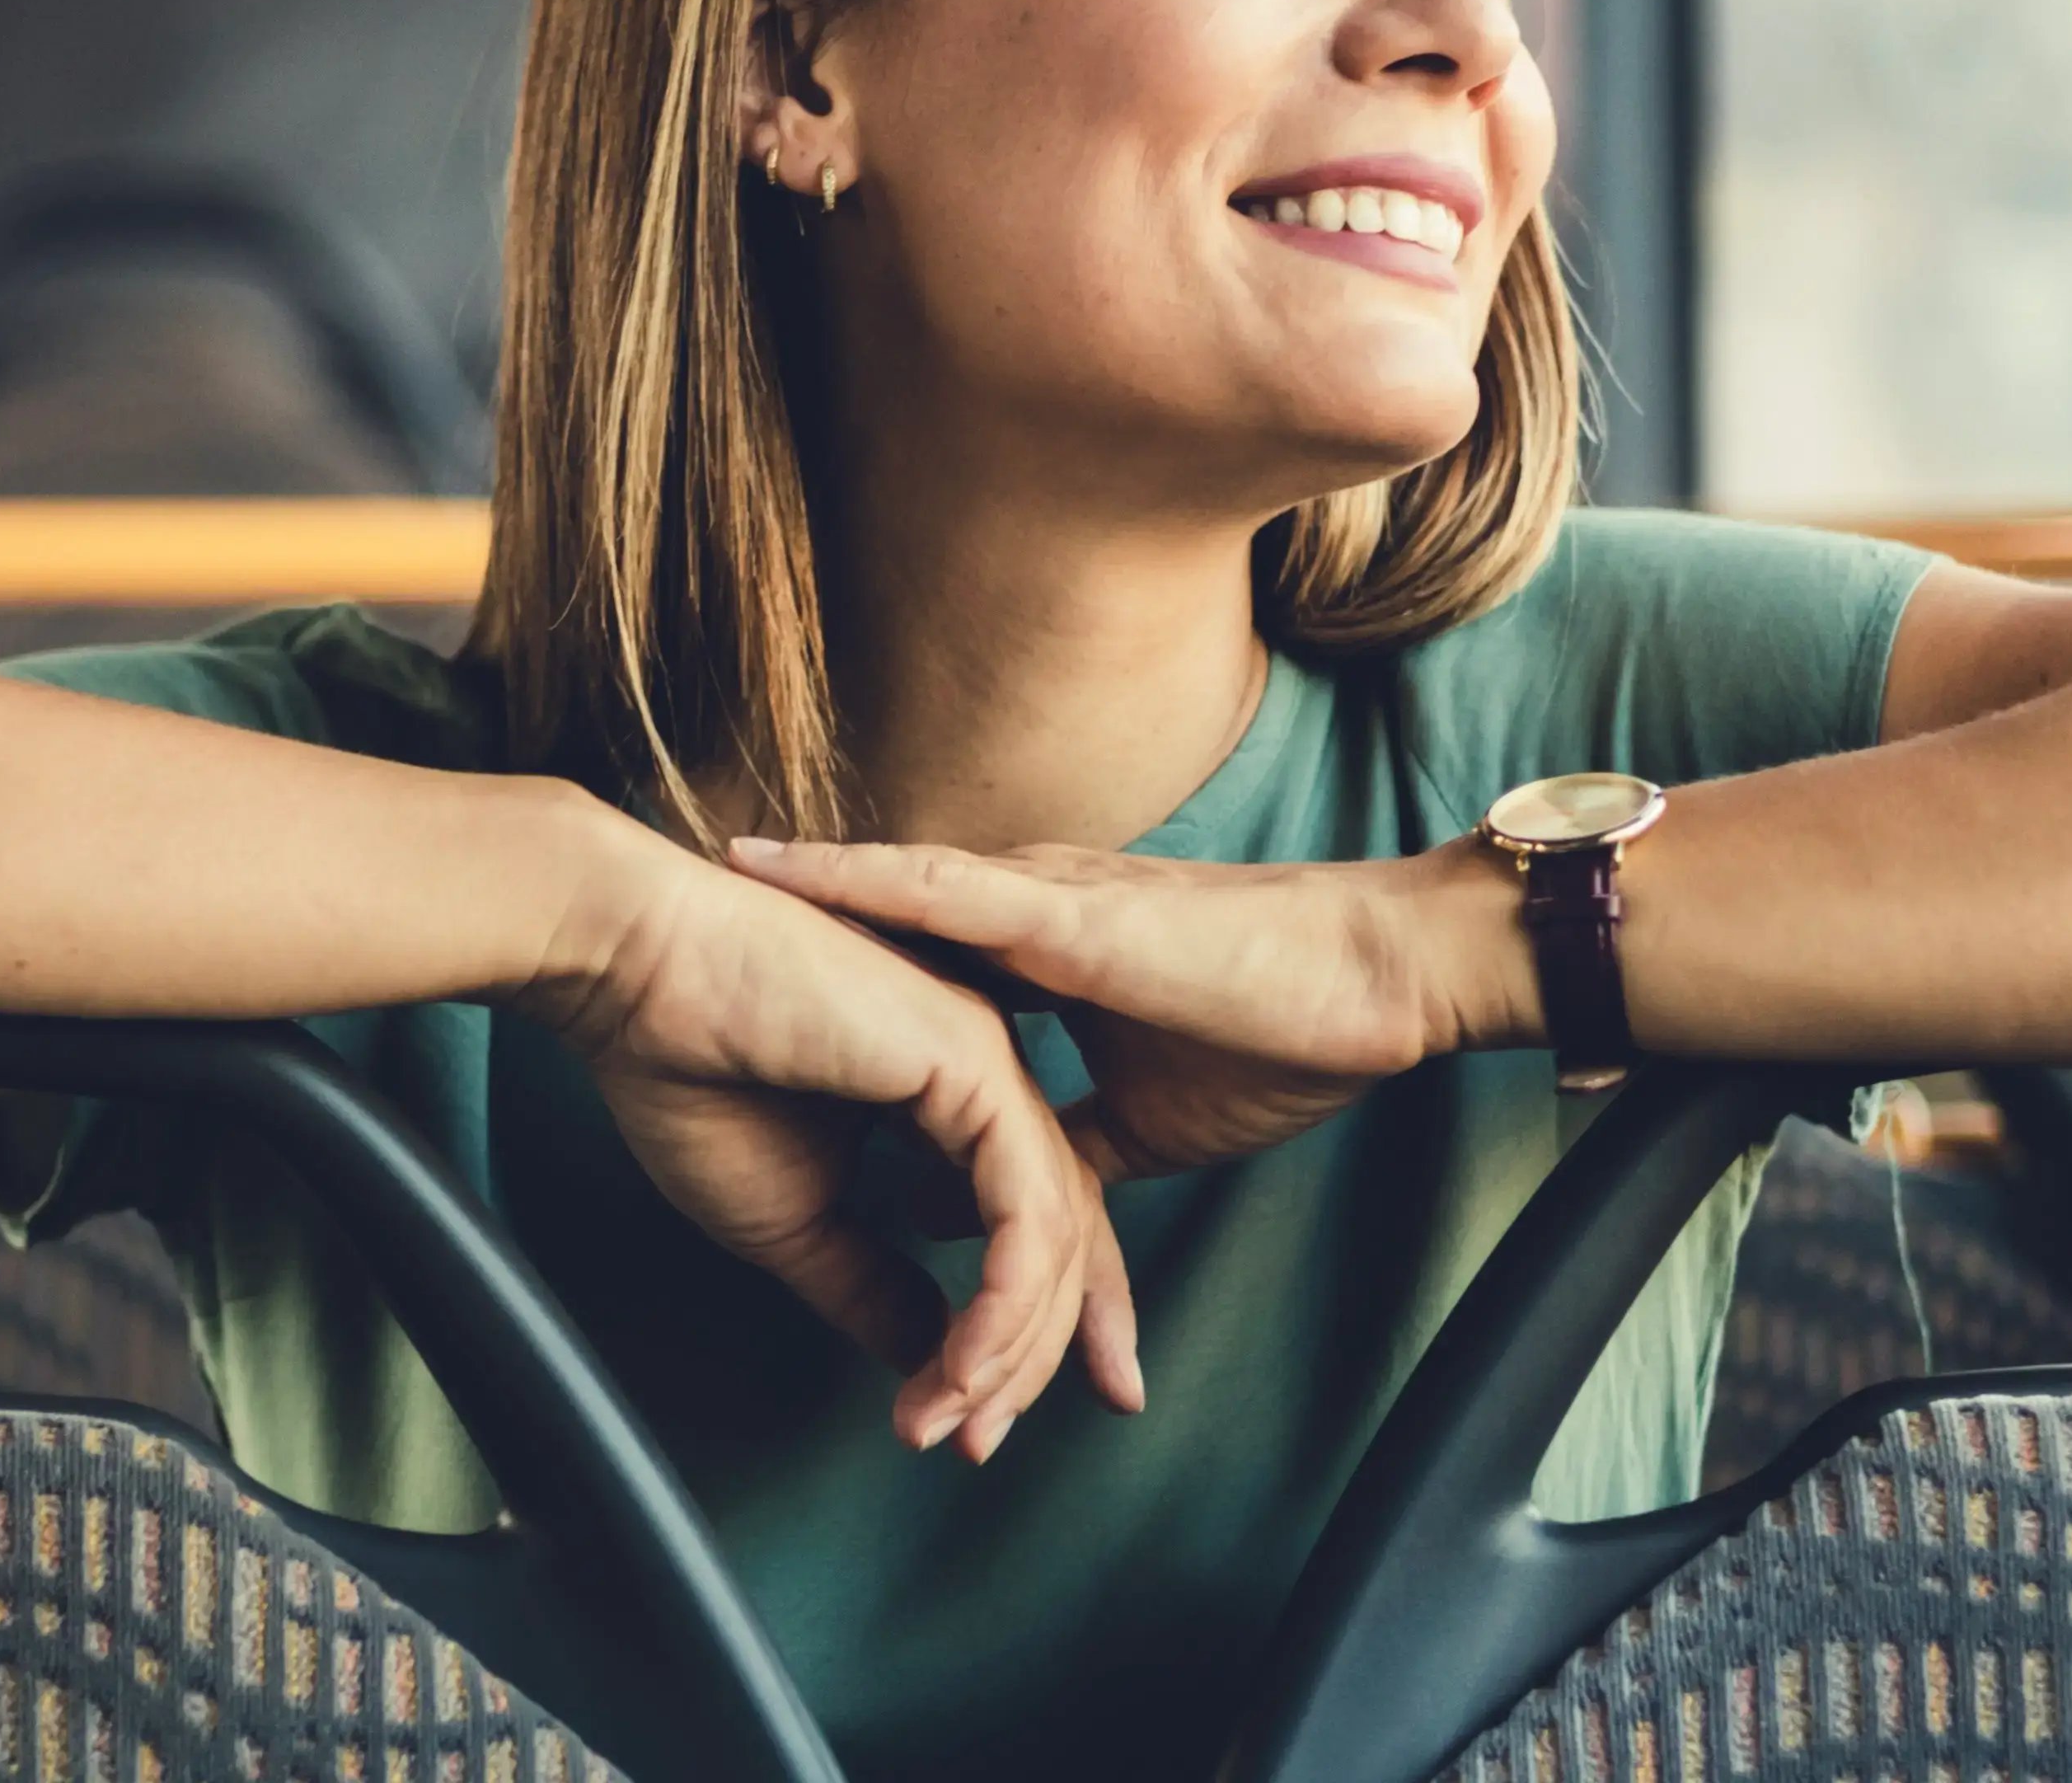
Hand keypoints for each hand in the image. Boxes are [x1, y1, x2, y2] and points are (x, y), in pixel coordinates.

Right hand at [514, 839, 1142, 1458]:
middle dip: (1038, 1360)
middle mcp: (986, 1076)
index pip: (1024, 1231)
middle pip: (1062, 1241)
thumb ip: (864, 1283)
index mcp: (947, 1100)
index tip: (981, 1428)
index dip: (1018, 1337)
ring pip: (1055, 1235)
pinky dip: (1003, 1305)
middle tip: (982, 1446)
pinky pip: (1027, 1211)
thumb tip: (925, 1358)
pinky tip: (962, 1367)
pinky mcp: (973, 1063)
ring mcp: (988, 1063)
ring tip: (952, 1421)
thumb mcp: (788, 1218)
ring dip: (1012, 1348)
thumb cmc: (688, 1072)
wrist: (631, 973)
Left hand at [724, 836, 1510, 1182]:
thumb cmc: (1278, 1037)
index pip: (913, 945)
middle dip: (797, 914)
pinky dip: (854, 879)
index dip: (830, 945)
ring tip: (712, 869)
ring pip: (890, 884)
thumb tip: (955, 1203)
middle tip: (694, 899)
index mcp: (1043, 953)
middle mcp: (1029, 911)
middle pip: (885, 908)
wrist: (1377, 983)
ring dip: (804, 887)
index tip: (742, 949)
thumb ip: (1040, 1147)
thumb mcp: (1131, 1123)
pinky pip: (938, 890)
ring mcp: (1043, 902)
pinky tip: (786, 869)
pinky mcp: (1065, 915)